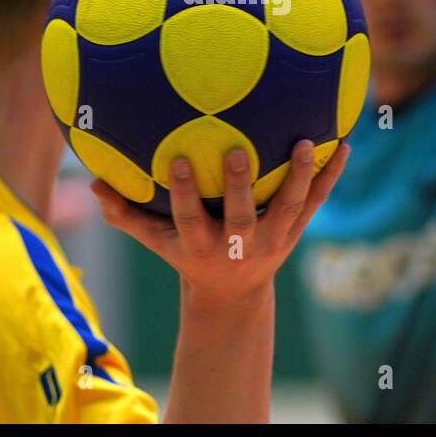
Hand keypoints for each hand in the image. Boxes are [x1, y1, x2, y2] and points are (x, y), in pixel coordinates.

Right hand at [90, 140, 348, 306]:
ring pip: (288, 208)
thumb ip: (125, 213)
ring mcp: (272, 239)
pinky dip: (330, 176)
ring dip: (299, 177)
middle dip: (238, 187)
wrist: (233, 294)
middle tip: (236, 152)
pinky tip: (344, 144)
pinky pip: (316, 202)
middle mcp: (238, 244)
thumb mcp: (155, 239)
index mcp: (201, 244)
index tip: (178, 160)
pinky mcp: (295, 232)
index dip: (184, 192)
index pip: (189, 217)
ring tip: (305, 142)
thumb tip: (91, 182)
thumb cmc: (187, 254)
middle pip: (240, 217)